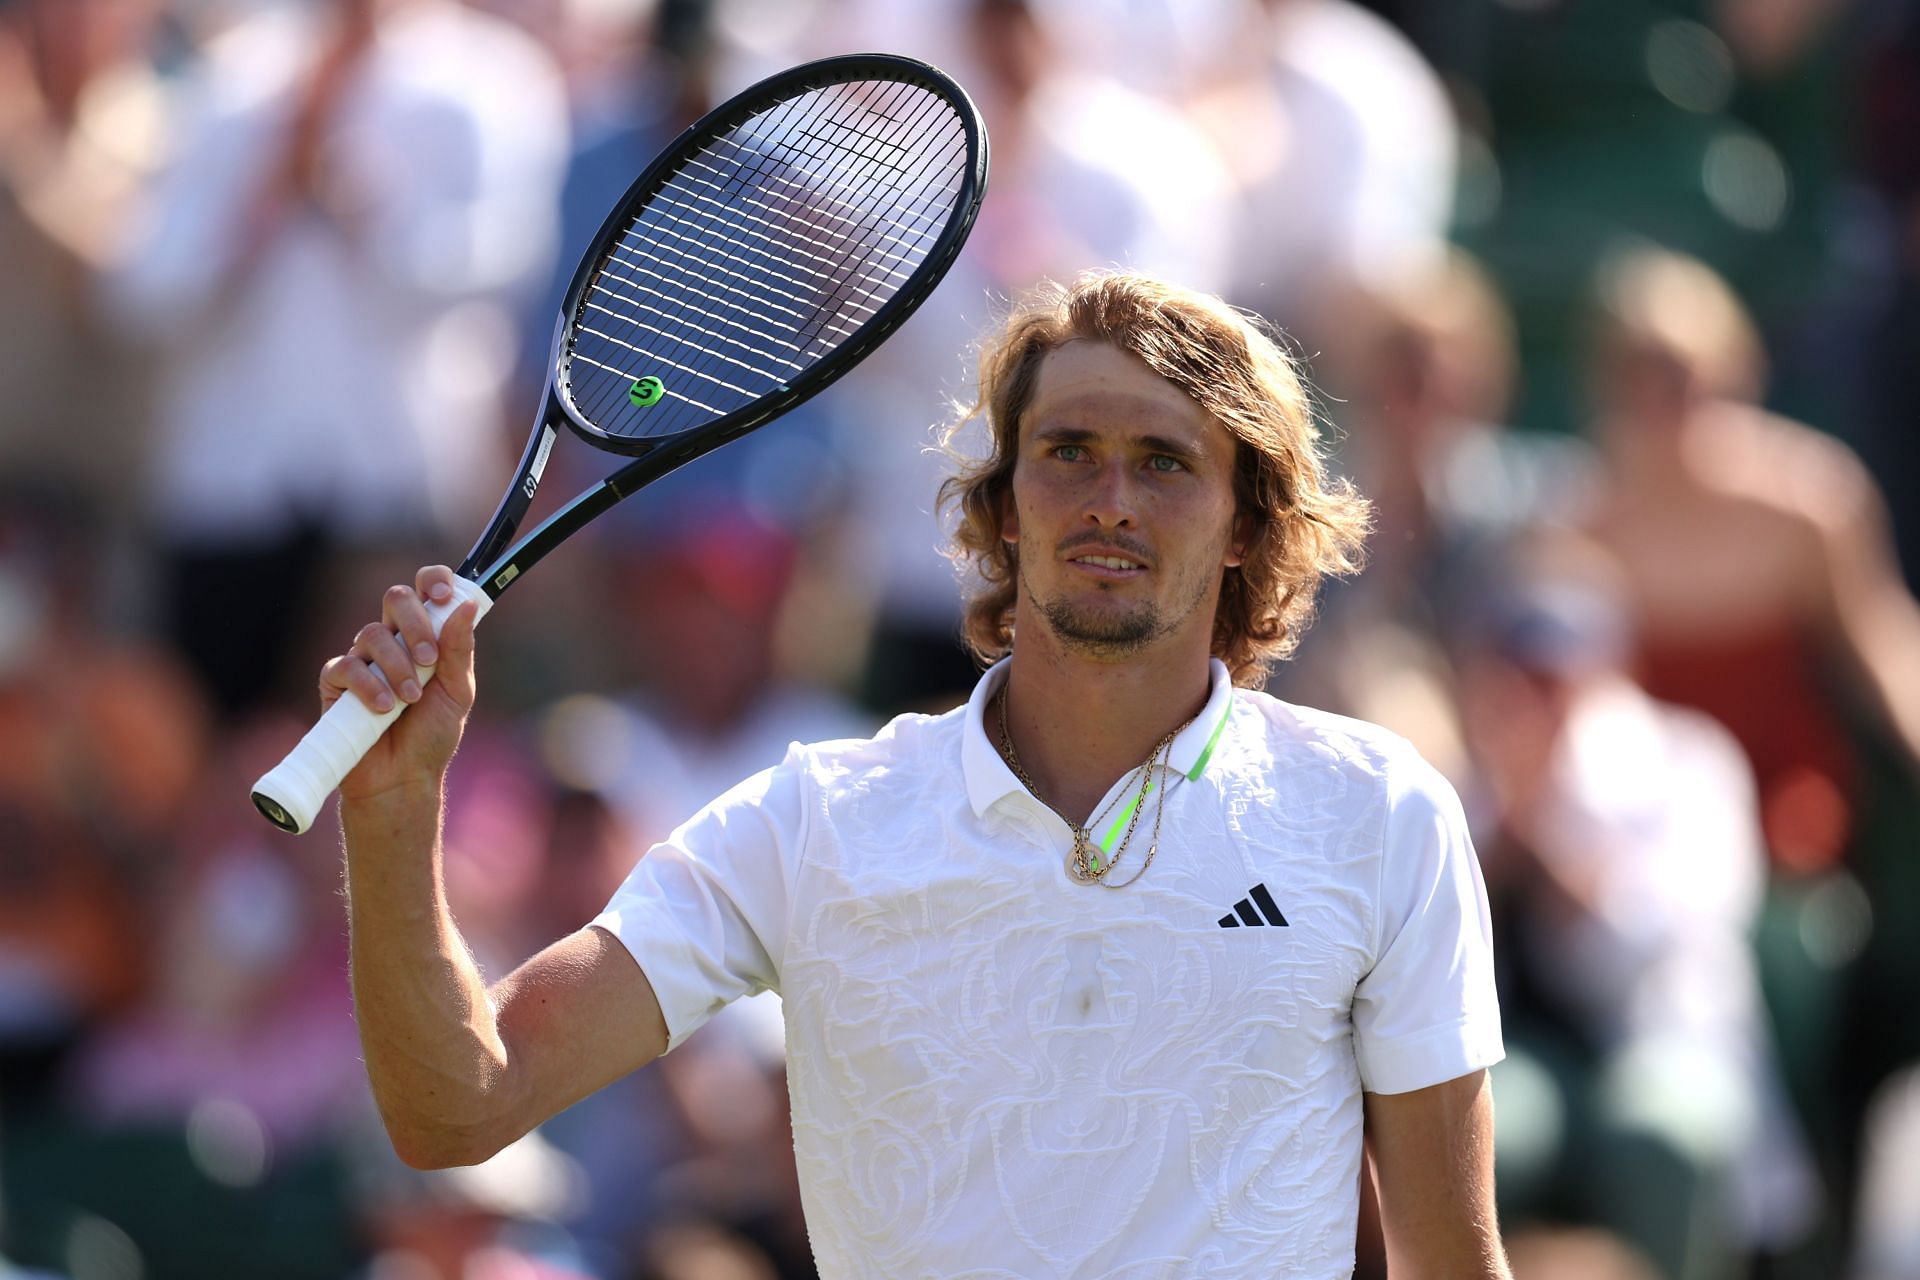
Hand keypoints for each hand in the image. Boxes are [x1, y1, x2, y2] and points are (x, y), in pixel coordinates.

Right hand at [321, 565, 478, 798]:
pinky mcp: (336, 683)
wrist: (403, 778)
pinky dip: (368, 685)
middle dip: (416, 626)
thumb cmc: (432, 734)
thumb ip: (459, 650)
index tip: (444, 596)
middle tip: (430, 660)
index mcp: (425, 636)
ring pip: (373, 634)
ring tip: (410, 699)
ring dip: (397, 666)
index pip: (425, 590)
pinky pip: (346, 666)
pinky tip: (384, 708)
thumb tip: (466, 605)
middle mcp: (392, 641)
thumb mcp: (456, 692)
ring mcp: (362, 659)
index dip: (433, 581)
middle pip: (396, 599)